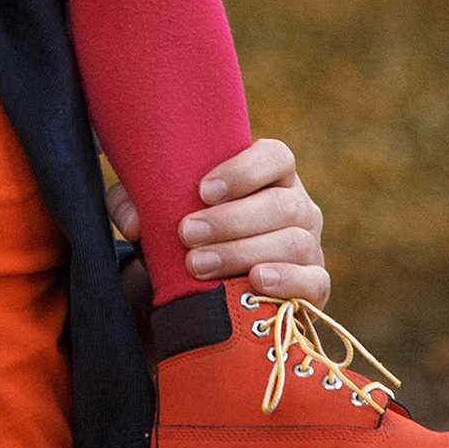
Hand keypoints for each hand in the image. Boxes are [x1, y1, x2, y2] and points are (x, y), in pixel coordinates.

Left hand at [105, 140, 329, 305]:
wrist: (207, 291)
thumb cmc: (189, 236)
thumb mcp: (159, 215)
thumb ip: (136, 203)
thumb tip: (133, 219)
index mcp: (271, 176)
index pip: (275, 156)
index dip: (244, 170)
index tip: (202, 190)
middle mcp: (298, 205)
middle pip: (281, 203)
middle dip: (231, 220)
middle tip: (187, 233)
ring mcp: (311, 246)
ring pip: (292, 242)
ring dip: (242, 252)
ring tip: (199, 265)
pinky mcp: (315, 286)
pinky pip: (314, 281)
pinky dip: (287, 281)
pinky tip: (255, 281)